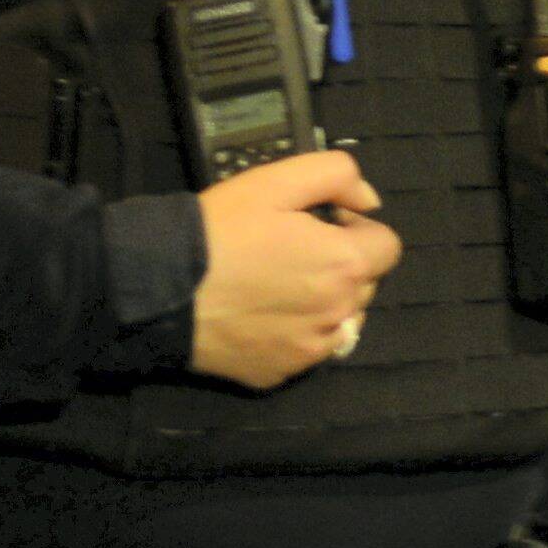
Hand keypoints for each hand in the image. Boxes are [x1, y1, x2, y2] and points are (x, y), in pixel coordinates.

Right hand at [192, 152, 398, 387]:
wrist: (160, 287)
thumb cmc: (219, 231)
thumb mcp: (276, 180)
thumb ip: (336, 176)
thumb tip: (369, 200)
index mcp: (344, 264)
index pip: (387, 245)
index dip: (356, 228)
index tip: (322, 224)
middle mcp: (337, 313)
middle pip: (365, 284)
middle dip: (341, 264)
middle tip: (292, 250)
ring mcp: (309, 349)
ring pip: (341, 320)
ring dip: (325, 301)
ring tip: (277, 284)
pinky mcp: (281, 372)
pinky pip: (308, 350)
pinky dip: (297, 332)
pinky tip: (261, 314)